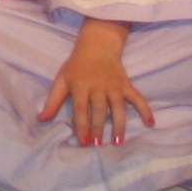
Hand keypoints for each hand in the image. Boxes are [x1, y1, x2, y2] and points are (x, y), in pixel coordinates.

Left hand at [34, 21, 153, 148]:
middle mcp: (99, 87)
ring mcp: (114, 86)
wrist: (97, 45)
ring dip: (119, 125)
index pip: (81, 109)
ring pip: (118, 108)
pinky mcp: (127, 85)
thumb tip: (41, 119)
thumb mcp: (61, 80)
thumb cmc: (76, 66)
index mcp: (81, 86)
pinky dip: (145, 109)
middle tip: (98, 145)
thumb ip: (53, 101)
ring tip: (118, 142)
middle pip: (99, 110)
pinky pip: (138, 98)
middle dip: (99, 129)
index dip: (82, 126)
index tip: (83, 142)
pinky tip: (150, 123)